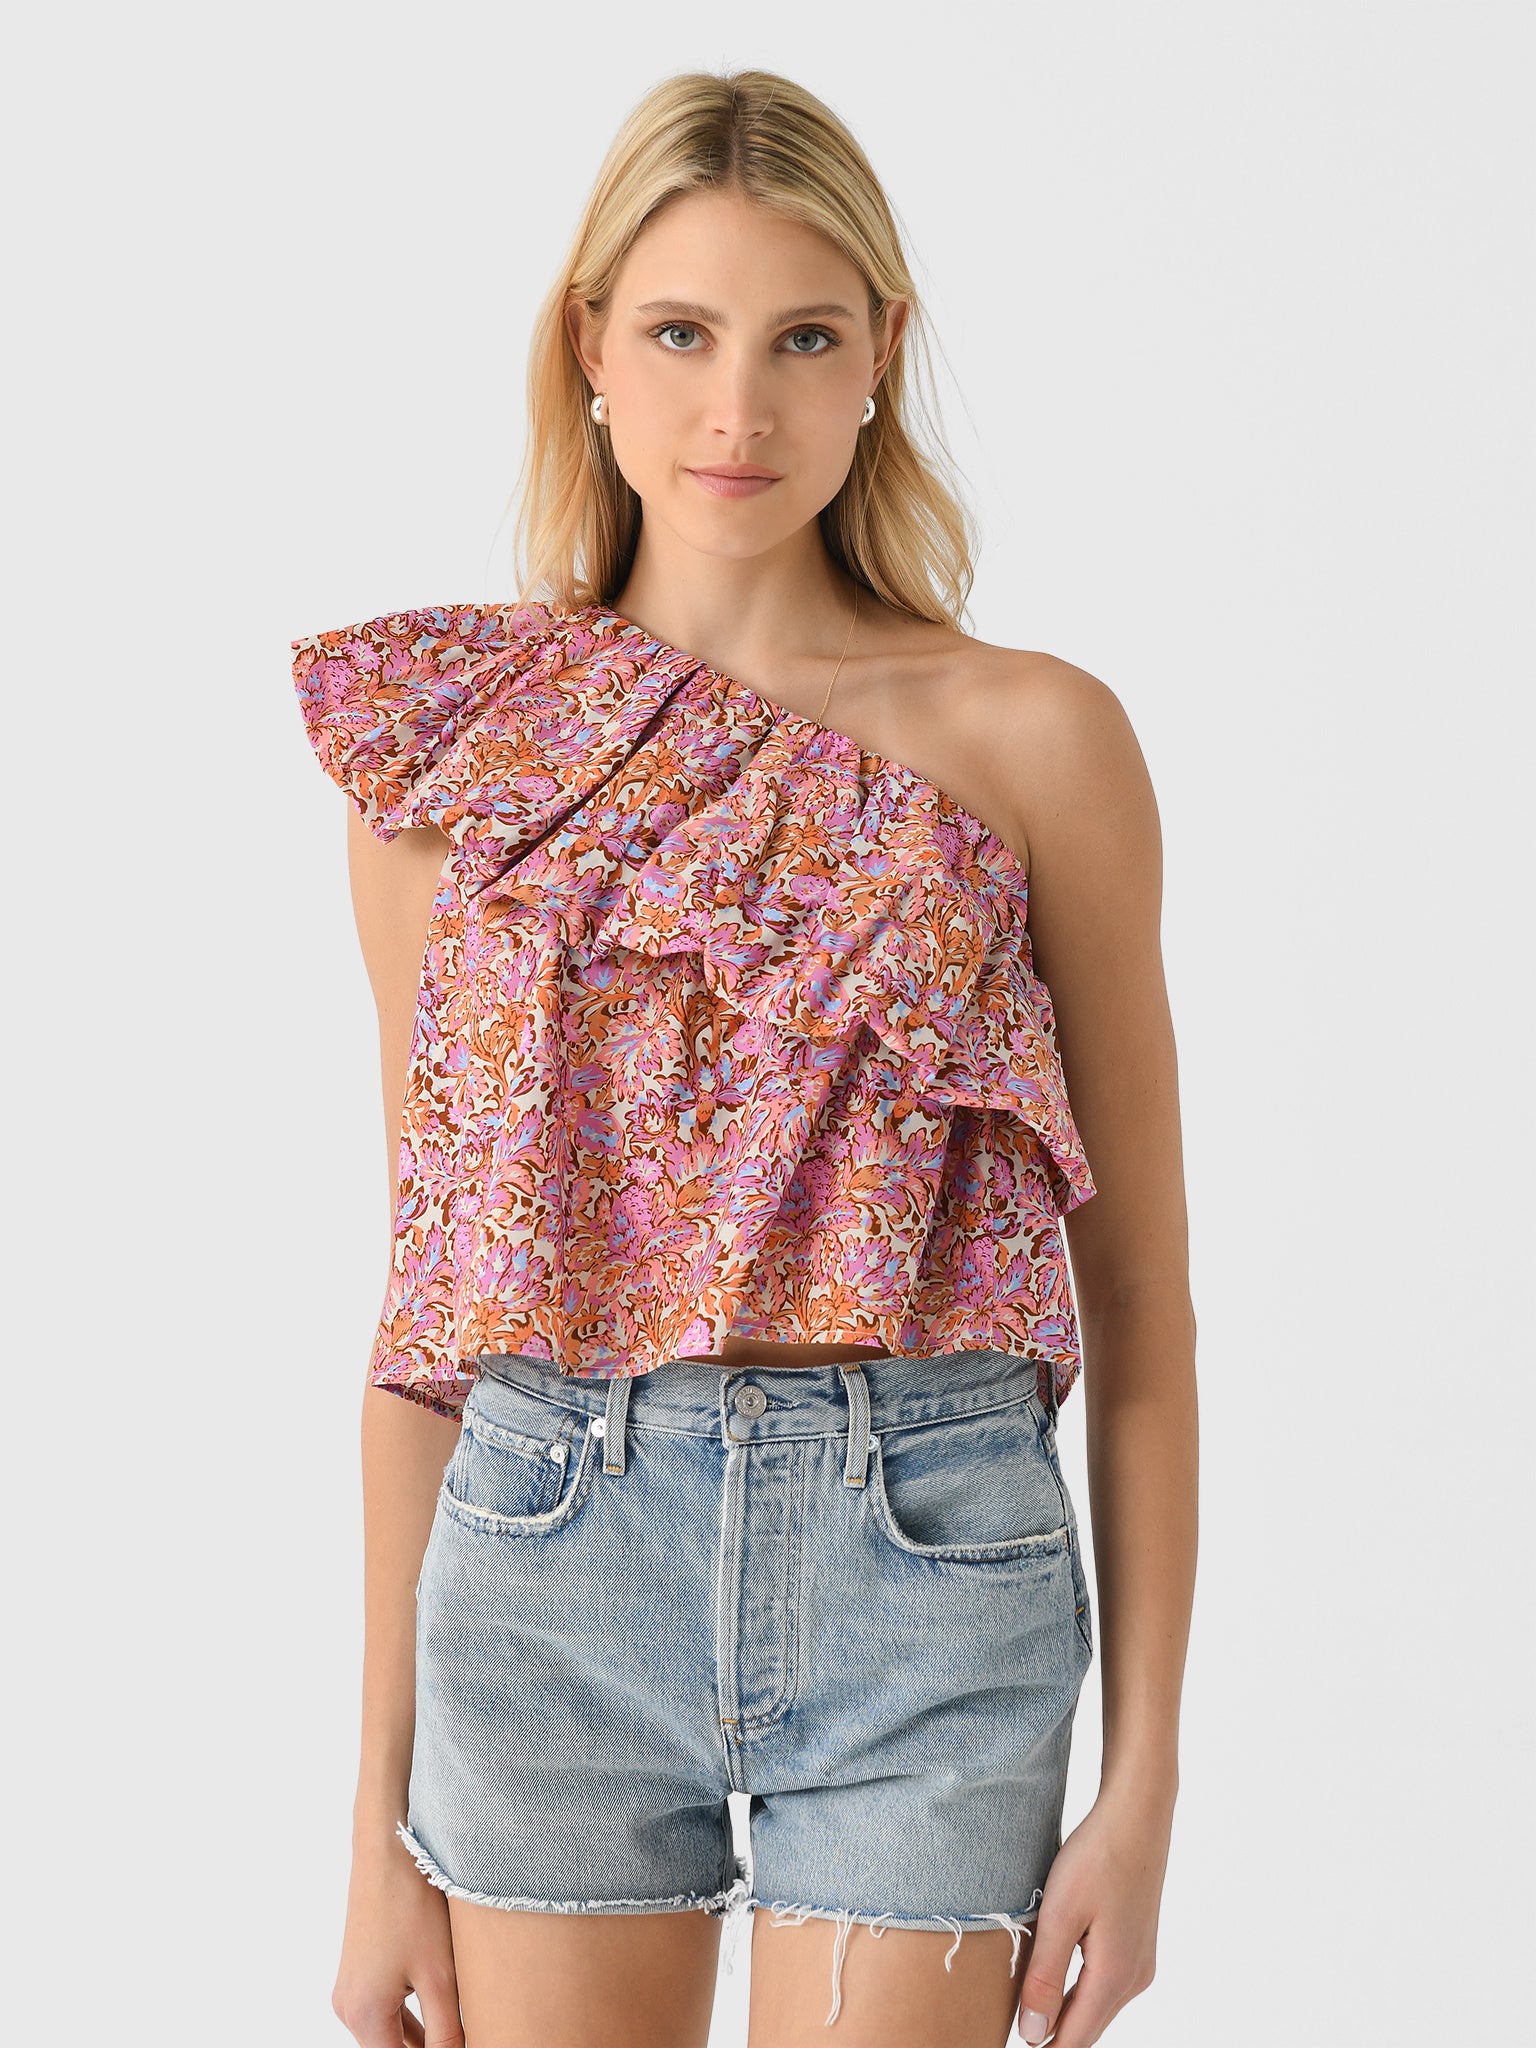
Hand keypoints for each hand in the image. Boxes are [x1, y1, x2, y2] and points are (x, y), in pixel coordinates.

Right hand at [332, 1824, 464, 2046]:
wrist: (388, 1847)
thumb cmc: (412, 1905)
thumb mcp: (440, 1976)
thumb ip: (447, 2033)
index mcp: (364, 2016)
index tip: (464, 2044)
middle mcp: (349, 2008)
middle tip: (467, 2036)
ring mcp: (351, 1988)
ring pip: (391, 2033)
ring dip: (424, 2039)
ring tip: (460, 2032)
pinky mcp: (360, 1970)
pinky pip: (386, 2010)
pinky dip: (413, 2018)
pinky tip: (444, 2014)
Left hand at [1015, 1778, 1172, 2043]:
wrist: (1136, 1814)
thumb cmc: (1096, 1857)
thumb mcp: (1059, 1915)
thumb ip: (1045, 1978)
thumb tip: (1033, 2035)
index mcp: (1115, 1977)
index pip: (1074, 2041)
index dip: (1042, 2045)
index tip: (1010, 2038)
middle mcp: (1134, 1979)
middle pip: (1086, 2027)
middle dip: (1050, 2032)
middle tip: (1012, 2022)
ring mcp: (1139, 1962)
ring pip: (1094, 2005)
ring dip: (1062, 2008)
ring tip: (1024, 2000)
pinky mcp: (1136, 1945)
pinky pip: (1102, 1983)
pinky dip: (1076, 1987)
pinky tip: (1052, 1970)